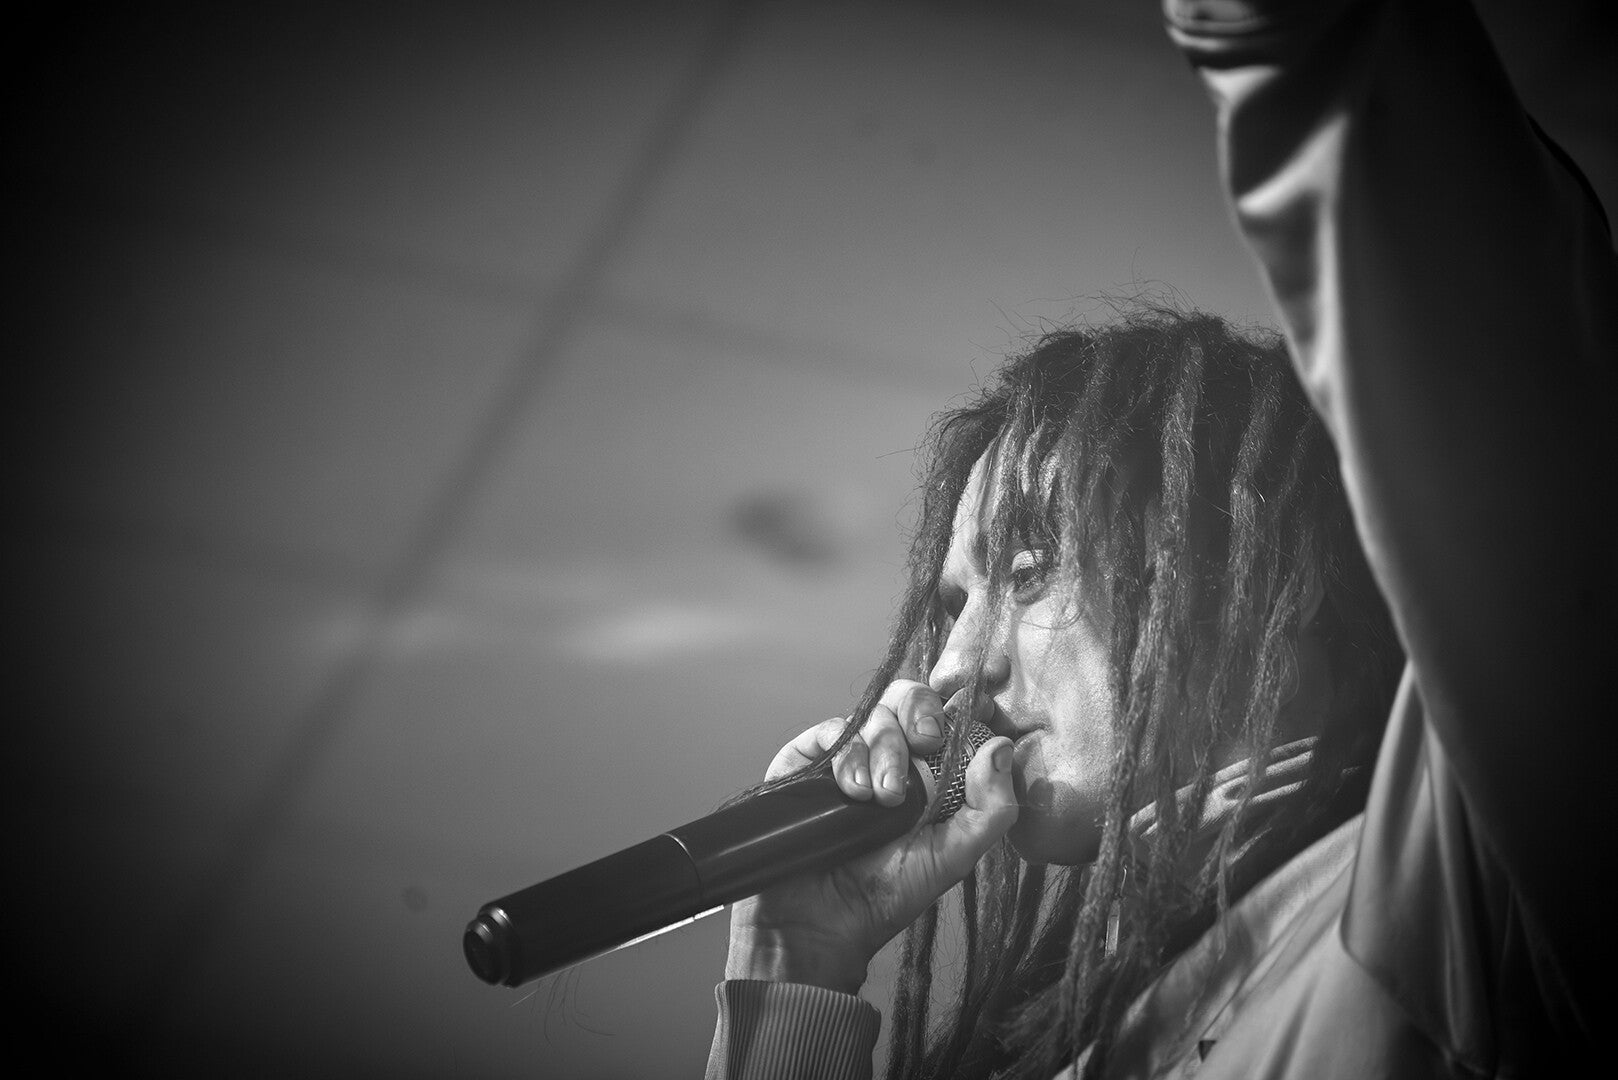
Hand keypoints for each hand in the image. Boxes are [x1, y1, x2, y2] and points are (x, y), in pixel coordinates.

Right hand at [723, 680, 1017, 994]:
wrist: (822, 923)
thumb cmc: (889, 893)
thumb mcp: (954, 856)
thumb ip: (991, 808)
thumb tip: (1001, 747)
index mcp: (933, 771)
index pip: (952, 713)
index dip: (968, 691)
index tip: (990, 676)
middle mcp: (892, 756)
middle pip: (911, 698)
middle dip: (922, 711)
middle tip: (927, 741)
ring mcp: (849, 757)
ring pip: (874, 715)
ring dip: (885, 750)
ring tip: (881, 798)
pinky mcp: (807, 763)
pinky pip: (830, 732)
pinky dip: (847, 755)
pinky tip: (853, 790)